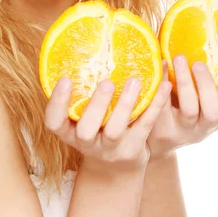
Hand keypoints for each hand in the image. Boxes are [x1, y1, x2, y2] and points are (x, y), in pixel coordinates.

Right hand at [45, 76, 172, 174]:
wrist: (117, 167)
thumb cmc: (96, 128)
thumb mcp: (82, 117)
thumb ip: (80, 94)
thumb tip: (84, 48)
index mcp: (68, 132)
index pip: (54, 121)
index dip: (57, 103)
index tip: (65, 79)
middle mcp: (86, 143)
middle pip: (85, 130)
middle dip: (96, 106)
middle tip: (106, 82)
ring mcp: (110, 149)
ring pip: (115, 130)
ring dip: (125, 105)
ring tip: (134, 81)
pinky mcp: (133, 149)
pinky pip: (144, 127)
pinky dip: (154, 106)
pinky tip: (163, 86)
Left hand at [146, 55, 217, 160]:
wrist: (153, 138)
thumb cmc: (180, 108)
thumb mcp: (199, 102)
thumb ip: (205, 84)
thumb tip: (207, 42)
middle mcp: (203, 128)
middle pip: (213, 112)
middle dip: (207, 85)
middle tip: (198, 63)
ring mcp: (182, 130)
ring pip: (190, 109)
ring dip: (185, 81)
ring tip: (179, 58)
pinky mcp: (162, 128)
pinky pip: (163, 106)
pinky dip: (162, 82)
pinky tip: (160, 65)